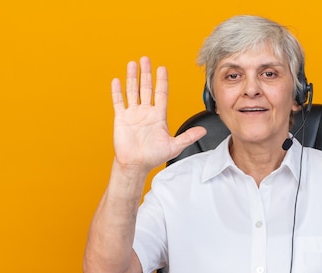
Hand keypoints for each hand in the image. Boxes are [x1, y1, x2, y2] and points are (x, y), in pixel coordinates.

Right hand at [110, 57, 205, 171]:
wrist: (136, 164)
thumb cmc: (154, 157)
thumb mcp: (174, 146)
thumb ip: (188, 137)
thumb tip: (204, 131)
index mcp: (158, 116)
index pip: (161, 93)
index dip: (162, 81)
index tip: (162, 68)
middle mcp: (146, 112)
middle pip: (146, 87)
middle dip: (146, 73)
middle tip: (146, 59)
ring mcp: (133, 114)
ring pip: (132, 91)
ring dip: (132, 77)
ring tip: (132, 64)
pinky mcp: (121, 119)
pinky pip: (119, 102)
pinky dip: (117, 91)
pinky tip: (117, 80)